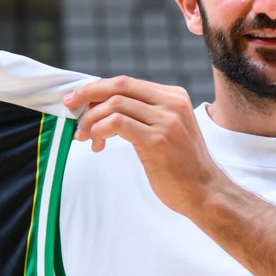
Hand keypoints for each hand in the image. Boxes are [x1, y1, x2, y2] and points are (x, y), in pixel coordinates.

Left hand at [62, 76, 230, 218]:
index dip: (97, 88)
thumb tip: (104, 108)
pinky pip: (117, 123)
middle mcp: (172, 103)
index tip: (78, 99)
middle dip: (88, 94)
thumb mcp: (167, 130)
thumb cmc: (181, 167)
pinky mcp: (157, 140)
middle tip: (70, 108)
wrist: (205, 193)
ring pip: (115, 104)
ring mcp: (166, 121)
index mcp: (174, 96)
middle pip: (119, 85)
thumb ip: (144, 115)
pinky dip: (99, 131)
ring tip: (85, 138)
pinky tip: (97, 145)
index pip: (127, 82)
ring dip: (91, 120)